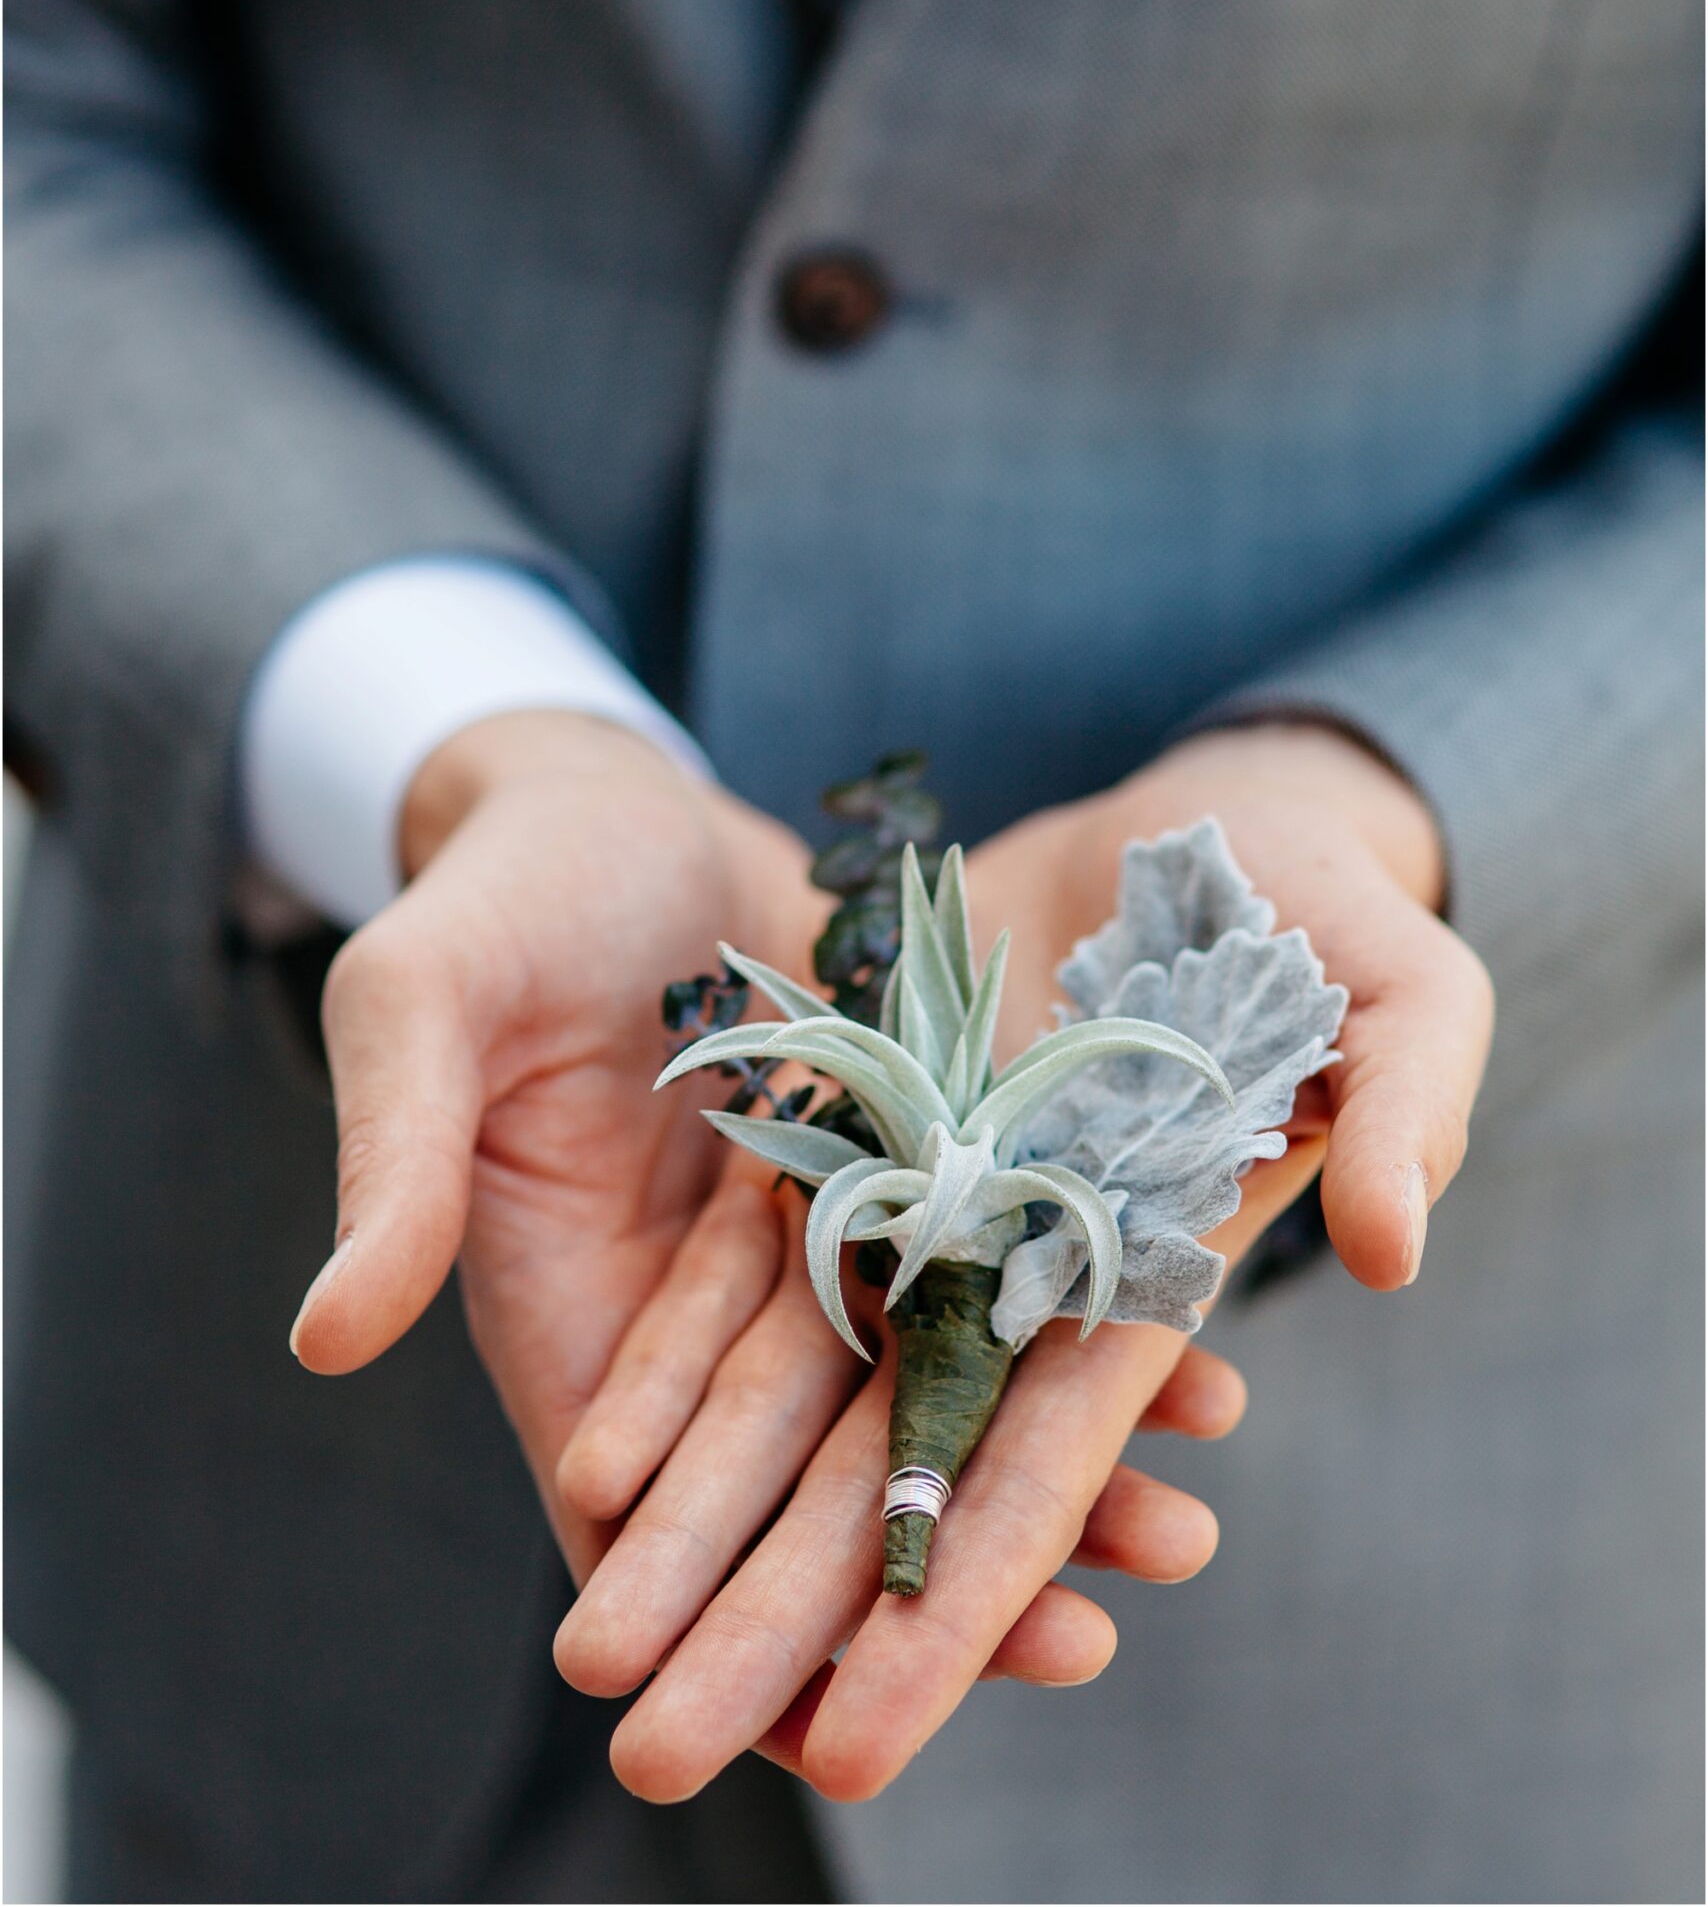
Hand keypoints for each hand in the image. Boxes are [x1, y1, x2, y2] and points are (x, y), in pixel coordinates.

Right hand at [285, 707, 1221, 1709]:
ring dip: (1037, 1470)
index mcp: (570, 1306)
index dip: (732, 1624)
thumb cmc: (491, 895)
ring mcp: (810, 1237)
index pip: (641, 1522)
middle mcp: (702, 1307)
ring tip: (1178, 1534)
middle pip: (816, 1482)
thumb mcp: (420, 1005)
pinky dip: (1073, 1319)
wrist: (607, 798)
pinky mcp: (897, 1158)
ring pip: (927, 1393)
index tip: (838, 1729)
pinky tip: (1194, 1361)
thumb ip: (393, 1163)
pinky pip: (995, 1267)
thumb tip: (323, 1340)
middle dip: (932, 1579)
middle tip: (1081, 1646)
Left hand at [554, 718, 1489, 1800]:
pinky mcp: (856, 1118)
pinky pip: (751, 1255)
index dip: (956, 1606)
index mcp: (1143, 1269)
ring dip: (699, 1518)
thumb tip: (1392, 1253)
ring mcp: (927, 1198)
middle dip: (778, 1615)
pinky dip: (683, 1361)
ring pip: (794, 1384)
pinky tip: (604, 1469)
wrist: (1201, 819)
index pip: (1041, 1467)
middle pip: (885, 1463)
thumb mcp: (1401, 988)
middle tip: (658, 1761)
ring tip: (592, 1654)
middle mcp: (1017, 1265)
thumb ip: (1404, 1110)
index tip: (853, 1743)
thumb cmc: (1327, 900)